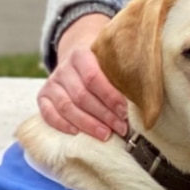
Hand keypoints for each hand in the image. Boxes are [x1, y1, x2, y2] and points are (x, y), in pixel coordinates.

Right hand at [38, 13, 128, 140]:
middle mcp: (64, 68)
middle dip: (103, 115)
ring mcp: (52, 82)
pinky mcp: (43, 96)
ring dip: (87, 123)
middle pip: (81, 95)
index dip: (110, 97)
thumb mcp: (112, 61)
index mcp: (81, 54)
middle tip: (121, 128)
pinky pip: (48, 113)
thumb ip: (123, 73)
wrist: (78, 57)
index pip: (94, 77)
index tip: (125, 112)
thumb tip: (146, 96)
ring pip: (66, 106)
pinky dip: (62, 124)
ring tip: (106, 135)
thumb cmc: (103, 65)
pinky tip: (77, 133)